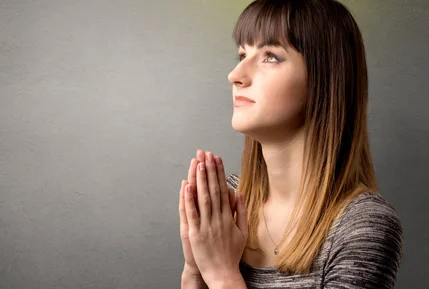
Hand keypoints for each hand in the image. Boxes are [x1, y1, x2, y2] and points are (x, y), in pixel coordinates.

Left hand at [183, 150, 247, 287]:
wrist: (223, 273)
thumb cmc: (231, 254)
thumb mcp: (242, 231)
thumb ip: (240, 211)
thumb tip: (238, 192)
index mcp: (228, 217)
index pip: (223, 189)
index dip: (219, 173)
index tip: (217, 158)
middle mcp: (218, 219)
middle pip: (213, 190)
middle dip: (209, 170)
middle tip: (206, 154)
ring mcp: (206, 225)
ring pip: (203, 199)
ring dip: (200, 180)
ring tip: (198, 164)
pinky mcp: (195, 234)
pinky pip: (192, 214)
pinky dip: (189, 199)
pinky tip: (187, 186)